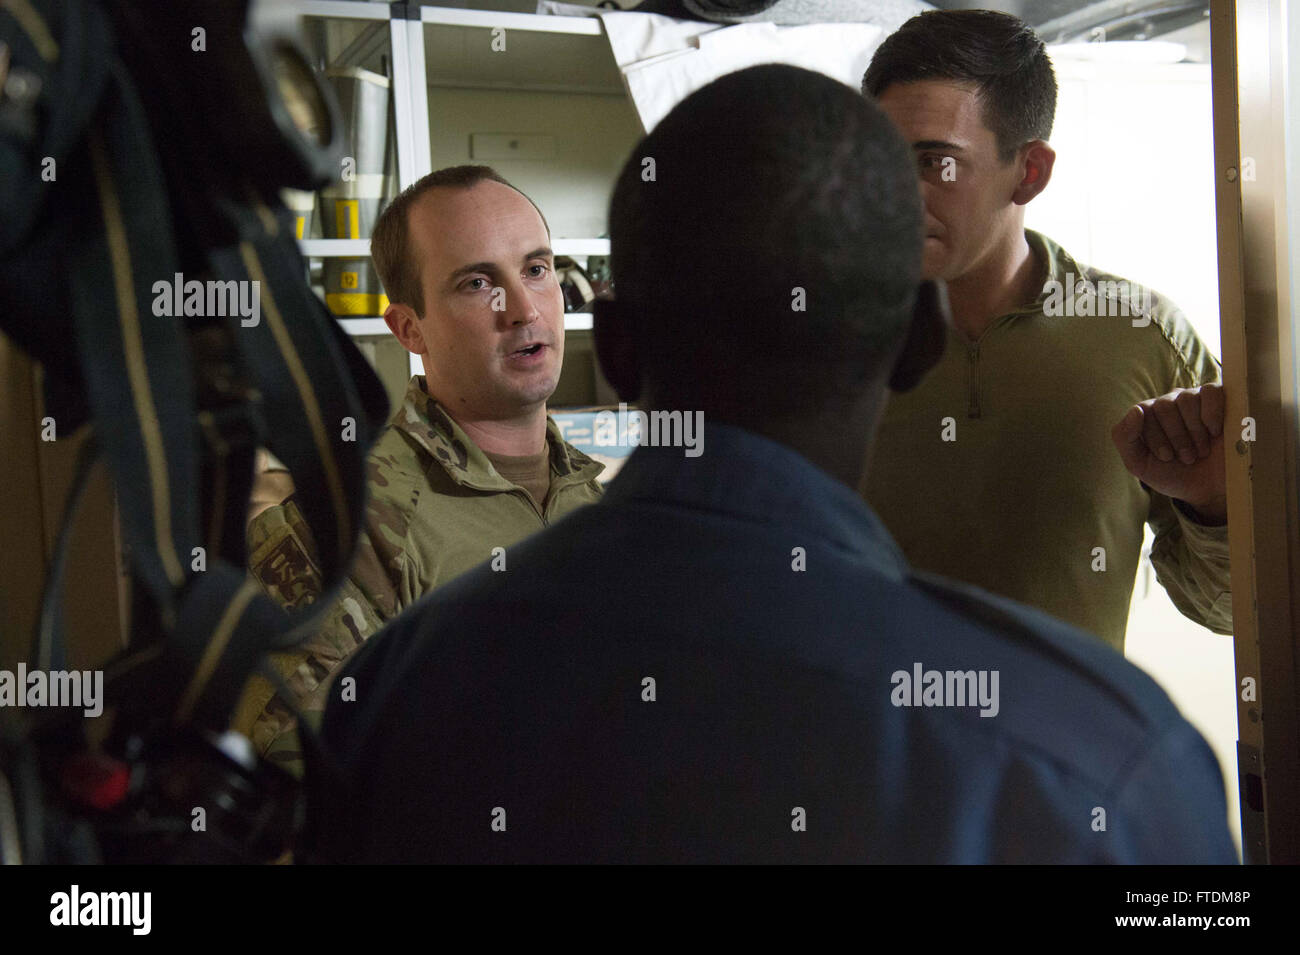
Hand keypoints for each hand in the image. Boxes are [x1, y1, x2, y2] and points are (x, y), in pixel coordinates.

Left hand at [1112, 384, 1226, 524]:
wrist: (1212, 489)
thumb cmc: (1174, 475)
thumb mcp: (1140, 464)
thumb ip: (1125, 438)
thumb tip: (1136, 410)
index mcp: (1149, 416)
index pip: (1143, 411)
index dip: (1155, 436)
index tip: (1167, 457)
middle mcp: (1171, 403)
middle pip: (1164, 405)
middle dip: (1176, 436)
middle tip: (1187, 457)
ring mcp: (1196, 399)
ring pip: (1186, 399)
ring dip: (1194, 431)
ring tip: (1201, 451)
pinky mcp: (1222, 399)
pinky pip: (1211, 391)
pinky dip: (1212, 413)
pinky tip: (1215, 432)